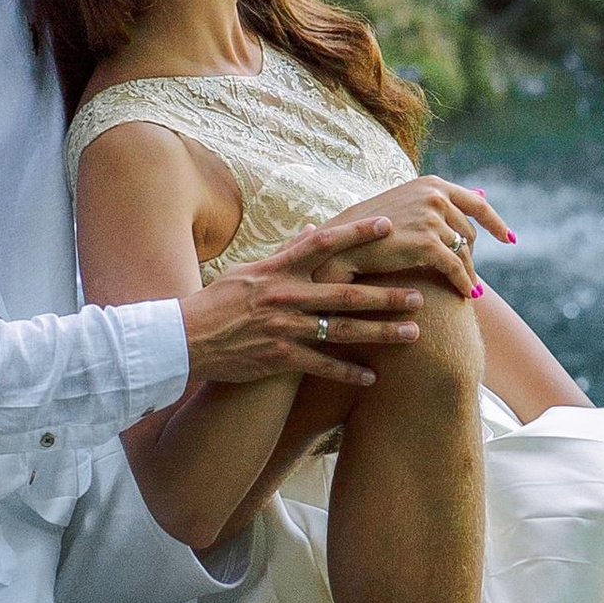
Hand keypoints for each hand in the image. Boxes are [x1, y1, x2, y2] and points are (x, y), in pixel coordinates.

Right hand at [180, 217, 425, 386]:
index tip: (387, 225)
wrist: (185, 340)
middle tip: (418, 294)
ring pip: (342, 330)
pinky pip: (322, 366)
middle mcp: (285, 296)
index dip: (356, 233)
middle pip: (346, 292)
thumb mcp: (248, 270)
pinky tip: (373, 377)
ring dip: (380, 332)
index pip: (323, 244)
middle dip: (385, 294)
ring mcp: (284, 328)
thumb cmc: (217, 302)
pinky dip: (348, 372)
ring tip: (413, 333)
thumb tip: (312, 228)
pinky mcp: (279, 358)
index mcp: (278, 270)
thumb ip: (285, 253)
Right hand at [317, 176, 514, 298]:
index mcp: (431, 184)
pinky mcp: (428, 243)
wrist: (342, 242)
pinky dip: (464, 282)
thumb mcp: (406, 204)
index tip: (509, 239)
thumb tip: (483, 193)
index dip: (496, 222)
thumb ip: (437, 202)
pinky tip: (466, 295)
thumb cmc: (370, 227)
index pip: (477, 203)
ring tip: (469, 289)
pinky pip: (457, 268)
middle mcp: (436, 196)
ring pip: (465, 253)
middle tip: (470, 276)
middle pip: (470, 232)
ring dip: (468, 273)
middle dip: (471, 255)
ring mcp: (432, 218)